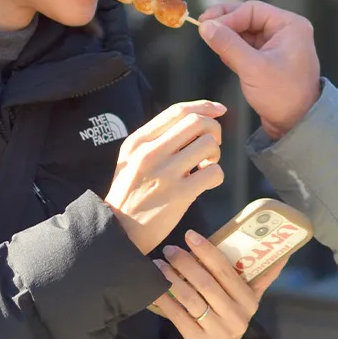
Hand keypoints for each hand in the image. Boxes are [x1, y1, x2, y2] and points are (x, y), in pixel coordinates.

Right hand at [105, 102, 225, 253]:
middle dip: (214, 130)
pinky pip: (214, 173)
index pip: (178, 111)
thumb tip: (193, 122)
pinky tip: (205, 183)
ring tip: (205, 166)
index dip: (204, 106)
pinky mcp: (179, 195)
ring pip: (208, 145)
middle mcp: (150, 152)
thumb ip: (155, 140)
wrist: (118, 232)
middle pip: (197, 122)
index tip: (219, 110)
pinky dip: (216, 176)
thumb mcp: (131, 159)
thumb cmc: (130, 194)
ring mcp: (165, 173)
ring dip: (215, 154)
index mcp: (138, 141)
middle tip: (211, 146)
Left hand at [149, 231, 286, 338]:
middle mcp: (236, 316)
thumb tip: (284, 254)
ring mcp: (217, 331)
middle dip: (185, 263)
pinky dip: (163, 299)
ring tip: (158, 265)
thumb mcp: (249, 299)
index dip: (208, 251)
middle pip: (206, 283)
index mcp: (249, 301)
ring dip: (171, 279)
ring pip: (190, 298)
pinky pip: (177, 316)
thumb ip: (261, 276)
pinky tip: (153, 287)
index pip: (228, 271)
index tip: (191, 235)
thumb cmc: (231, 317)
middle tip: (170, 249)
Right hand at [197, 1, 320, 139]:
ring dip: (228, 36)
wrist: (297, 125)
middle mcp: (286, 31)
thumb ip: (228, 44)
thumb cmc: (284, 96)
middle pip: (248, 17)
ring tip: (212, 42)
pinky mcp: (269, 59)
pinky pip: (247, 46)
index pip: (252, 9)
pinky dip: (233, 48)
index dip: (227, 16)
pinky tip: (222, 54)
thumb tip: (206, 26)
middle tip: (202, 26)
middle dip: (225, 23)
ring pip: (245, 32)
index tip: (206, 25)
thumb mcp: (253, 68)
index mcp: (290, 26)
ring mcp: (278, 45)